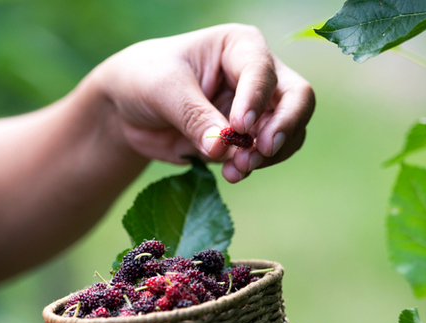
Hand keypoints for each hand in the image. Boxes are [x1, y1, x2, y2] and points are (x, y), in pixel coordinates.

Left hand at [92, 23, 314, 182]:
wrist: (128, 109)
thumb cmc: (144, 79)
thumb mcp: (163, 90)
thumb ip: (194, 116)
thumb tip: (223, 146)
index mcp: (240, 46)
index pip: (263, 72)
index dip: (256, 100)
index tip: (240, 126)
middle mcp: (258, 75)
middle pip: (298, 99)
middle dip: (283, 128)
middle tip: (261, 151)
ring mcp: (258, 108)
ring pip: (289, 131)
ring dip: (267, 155)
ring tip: (235, 169)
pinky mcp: (249, 139)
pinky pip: (268, 155)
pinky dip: (254, 167)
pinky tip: (231, 174)